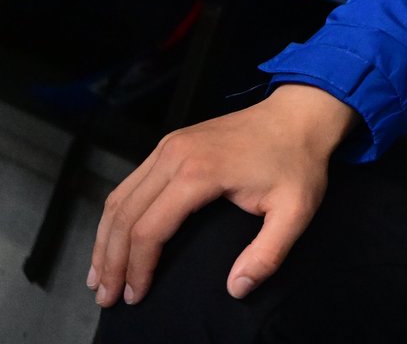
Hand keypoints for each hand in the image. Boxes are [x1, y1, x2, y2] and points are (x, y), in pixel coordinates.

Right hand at [90, 83, 355, 307]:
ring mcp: (169, 146)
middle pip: (124, 216)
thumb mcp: (296, 210)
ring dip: (105, 240)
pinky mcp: (171, 144)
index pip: (149, 230)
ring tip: (99, 276)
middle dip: (111, 261)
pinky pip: (130, 183)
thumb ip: (269, 253)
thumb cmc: (299, 162)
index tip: (136, 296)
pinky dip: (116, 216)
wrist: (301, 114)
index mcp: (199, 173)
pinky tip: (112, 239)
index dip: (138, 268)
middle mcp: (174, 156)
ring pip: (120, 199)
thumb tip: (237, 288)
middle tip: (107, 297)